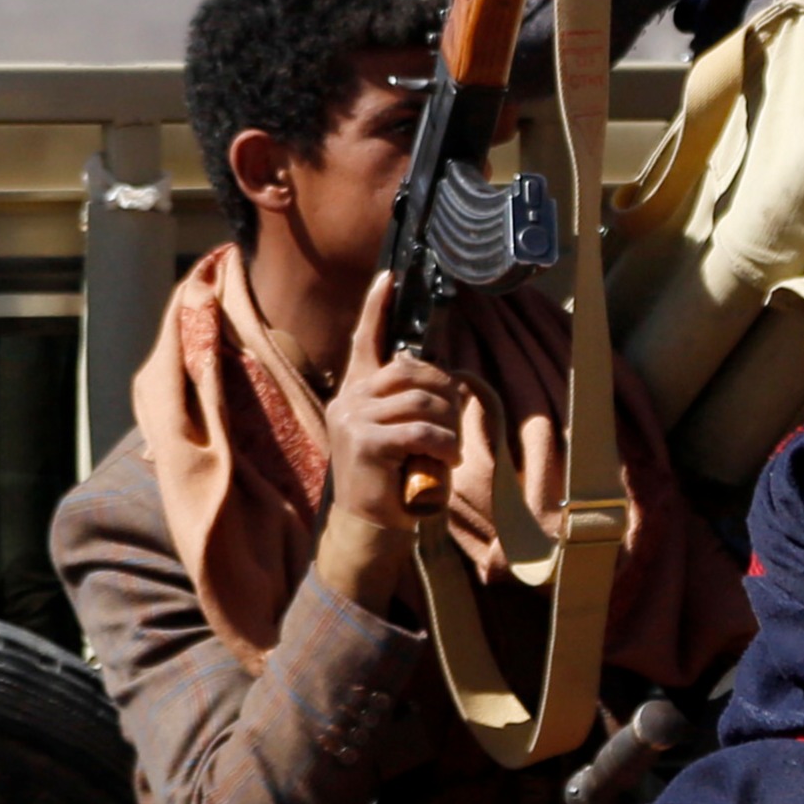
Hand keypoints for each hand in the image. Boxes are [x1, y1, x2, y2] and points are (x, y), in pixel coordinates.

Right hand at [316, 274, 476, 599]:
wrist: (367, 526)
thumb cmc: (390, 480)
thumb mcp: (398, 435)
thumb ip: (408, 405)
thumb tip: (443, 382)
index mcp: (356, 392)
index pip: (366, 340)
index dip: (377, 308)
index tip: (388, 277)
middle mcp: (350, 399)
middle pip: (411, 369)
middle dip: (444, 392)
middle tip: (453, 423)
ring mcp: (353, 419)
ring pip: (420, 401)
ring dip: (447, 426)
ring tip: (448, 451)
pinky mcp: (364, 442)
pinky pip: (420, 431)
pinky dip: (443, 446)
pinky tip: (444, 462)